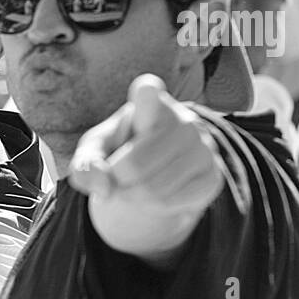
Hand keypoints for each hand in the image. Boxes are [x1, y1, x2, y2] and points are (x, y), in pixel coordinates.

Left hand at [68, 75, 223, 261]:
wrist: (149, 174)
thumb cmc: (118, 152)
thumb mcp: (93, 153)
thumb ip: (85, 165)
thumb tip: (104, 186)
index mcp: (150, 102)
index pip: (150, 91)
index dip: (146, 93)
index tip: (145, 90)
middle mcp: (184, 119)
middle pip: (135, 162)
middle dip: (116, 180)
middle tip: (115, 180)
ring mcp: (204, 147)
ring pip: (154, 188)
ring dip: (132, 198)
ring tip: (131, 189)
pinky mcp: (212, 176)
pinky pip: (172, 202)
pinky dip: (152, 207)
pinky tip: (154, 196)